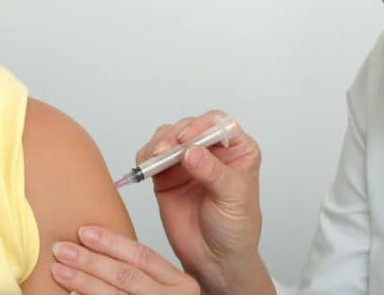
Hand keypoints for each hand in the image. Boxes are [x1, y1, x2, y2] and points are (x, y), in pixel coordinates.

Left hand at [51, 225, 199, 293]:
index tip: (84, 232)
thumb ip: (140, 272)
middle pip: (127, 276)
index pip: (143, 256)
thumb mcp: (162, 289)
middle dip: (91, 261)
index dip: (112, 242)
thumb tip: (95, 248)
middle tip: (62, 249)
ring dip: (83, 283)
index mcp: (181, 285)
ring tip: (59, 270)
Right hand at [136, 110, 270, 293]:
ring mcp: (187, 161)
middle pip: (190, 126)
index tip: (189, 139)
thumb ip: (213, 173)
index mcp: (237, 150)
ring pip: (169, 136)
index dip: (202, 125)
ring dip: (160, 143)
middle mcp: (212, 150)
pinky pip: (152, 156)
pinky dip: (146, 156)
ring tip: (156, 158)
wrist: (216, 260)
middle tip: (167, 150)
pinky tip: (145, 164)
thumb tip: (191, 152)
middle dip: (177, 134)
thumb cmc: (235, 228)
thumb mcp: (233, 198)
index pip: (219, 124)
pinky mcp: (167, 174)